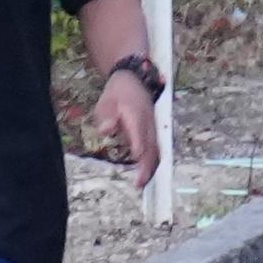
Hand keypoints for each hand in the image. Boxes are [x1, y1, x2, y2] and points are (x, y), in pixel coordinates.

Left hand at [94, 66, 161, 189]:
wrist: (133, 79)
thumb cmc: (116, 93)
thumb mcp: (106, 101)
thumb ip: (106, 116)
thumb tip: (106, 130)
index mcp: (136, 115)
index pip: (139, 134)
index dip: (139, 148)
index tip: (137, 160)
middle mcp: (148, 122)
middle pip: (152, 145)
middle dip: (148, 165)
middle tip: (140, 183)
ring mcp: (153, 125)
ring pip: (157, 148)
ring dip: (152, 166)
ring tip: (144, 182)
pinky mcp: (153, 129)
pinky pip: (156, 146)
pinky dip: (154, 160)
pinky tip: (149, 172)